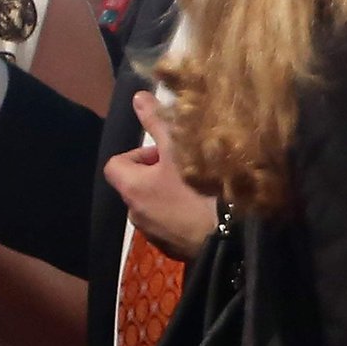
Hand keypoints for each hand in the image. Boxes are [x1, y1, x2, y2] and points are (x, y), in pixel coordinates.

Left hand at [104, 90, 221, 260]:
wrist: (230, 239)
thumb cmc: (200, 189)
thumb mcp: (179, 149)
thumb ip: (157, 122)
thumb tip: (138, 97)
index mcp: (130, 189)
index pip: (116, 164)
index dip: (138, 154)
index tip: (164, 152)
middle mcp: (134, 213)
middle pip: (136, 184)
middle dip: (157, 173)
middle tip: (187, 168)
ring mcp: (152, 234)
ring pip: (154, 204)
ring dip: (170, 193)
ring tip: (199, 187)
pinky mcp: (172, 248)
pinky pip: (169, 224)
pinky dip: (181, 214)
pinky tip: (206, 209)